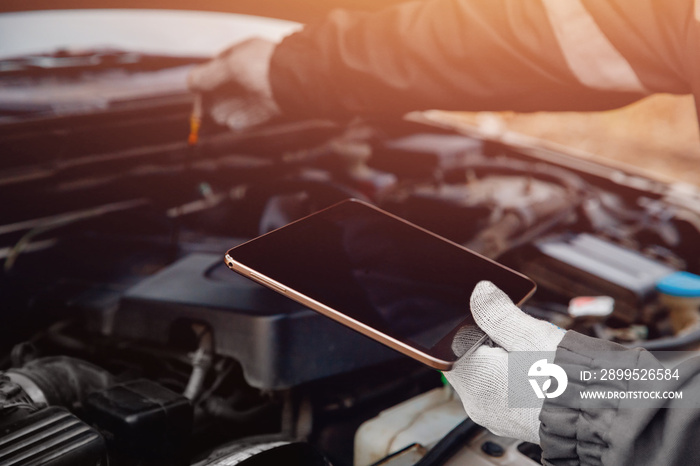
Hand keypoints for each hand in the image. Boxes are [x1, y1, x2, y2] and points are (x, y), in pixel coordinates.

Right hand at [187, 38, 280, 129]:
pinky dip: (243, 120)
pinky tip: (233, 124)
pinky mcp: (272, 105)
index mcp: (242, 54)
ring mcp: (263, 88)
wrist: (295, 80)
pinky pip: (254, 114)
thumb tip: (189, 82)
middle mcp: (252, 70)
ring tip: (219, 119)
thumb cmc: (264, 66)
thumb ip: (208, 75)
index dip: (204, 83)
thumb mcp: (230, 66)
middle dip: (215, 101)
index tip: (195, 96)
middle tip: (204, 114)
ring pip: (240, 103)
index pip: (217, 69)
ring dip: (227, 111)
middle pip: (227, 89)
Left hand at [444, 281, 565, 443]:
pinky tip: (538, 369)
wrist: (605, 418)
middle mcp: (480, 404)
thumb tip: (479, 292)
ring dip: (504, 357)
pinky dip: (516, 375)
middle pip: (469, 359)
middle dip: (489, 340)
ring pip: (488, 374)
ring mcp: (498, 416)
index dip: (470, 325)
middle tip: (519, 335)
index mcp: (474, 383)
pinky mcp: (517, 421)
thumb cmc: (571, 382)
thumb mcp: (531, 336)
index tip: (492, 317)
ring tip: (533, 353)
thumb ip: (498, 313)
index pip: (451, 345)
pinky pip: (505, 390)